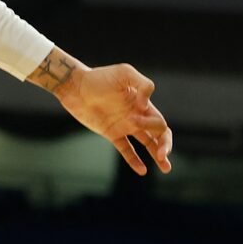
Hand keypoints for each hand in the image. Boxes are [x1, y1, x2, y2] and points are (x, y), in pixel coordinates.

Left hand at [56, 63, 172, 176]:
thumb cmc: (100, 77)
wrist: (76, 86)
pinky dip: (134, 160)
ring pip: (147, 144)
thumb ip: (143, 84)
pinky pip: (126, 150)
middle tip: (163, 156)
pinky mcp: (111, 133)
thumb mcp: (125, 73)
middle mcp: (137, 116)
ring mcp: (124, 126)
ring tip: (166, 168)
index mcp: (144, 104)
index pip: (160, 122)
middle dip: (165, 145)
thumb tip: (145, 105)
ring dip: (158, 156)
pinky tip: (142, 170)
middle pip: (159, 134)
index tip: (134, 118)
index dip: (153, 127)